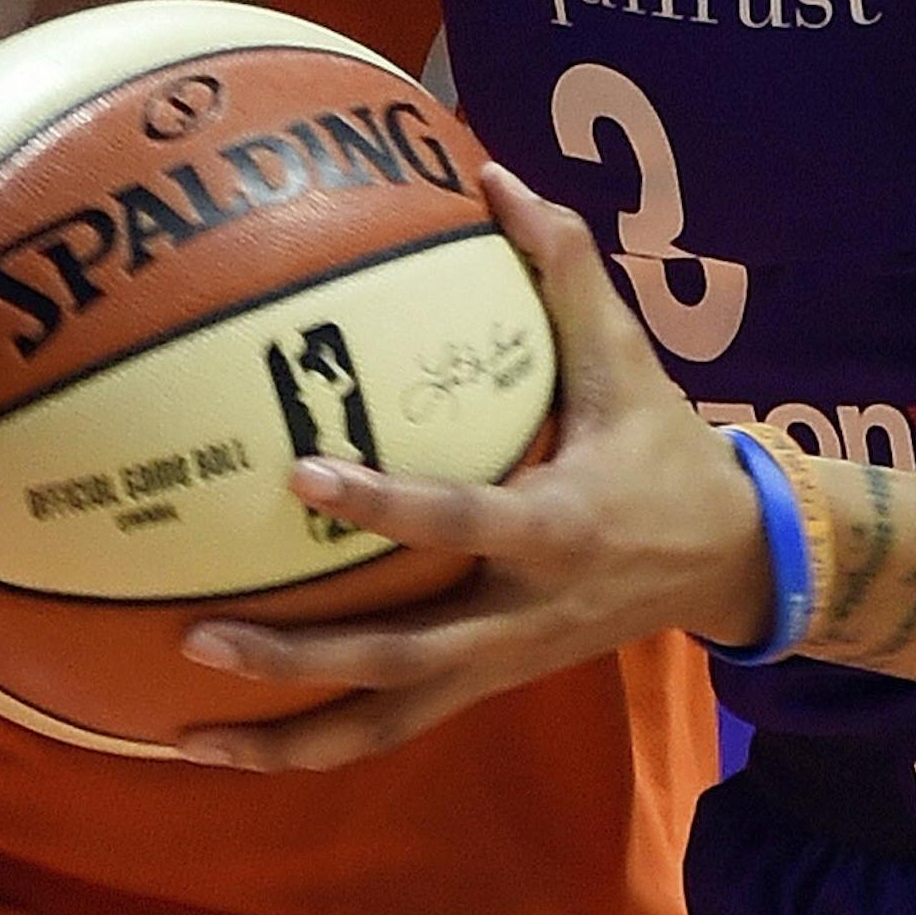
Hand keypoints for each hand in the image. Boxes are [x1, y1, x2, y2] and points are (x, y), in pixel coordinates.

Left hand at [175, 166, 768, 771]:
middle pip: (398, 660)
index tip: (301, 474)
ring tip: (188, 735)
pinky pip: (393, 727)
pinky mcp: (487, 685)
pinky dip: (315, 742)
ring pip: (386, 725)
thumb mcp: (627, 352)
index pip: (458, 522)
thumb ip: (563, 264)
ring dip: (288, 738)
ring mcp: (501, 665)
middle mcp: (520, 615)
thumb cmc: (664, 444)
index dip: (382, 504)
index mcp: (555, 529)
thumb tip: (492, 173)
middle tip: (196, 635)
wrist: (727, 559)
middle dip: (297, 659)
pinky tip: (238, 740)